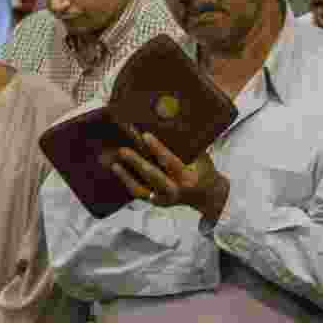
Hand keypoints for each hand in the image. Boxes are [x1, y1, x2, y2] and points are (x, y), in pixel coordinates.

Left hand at [110, 129, 229, 221]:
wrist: (208, 197)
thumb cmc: (205, 171)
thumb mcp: (204, 158)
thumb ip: (192, 145)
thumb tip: (178, 120)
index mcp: (188, 177)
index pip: (170, 162)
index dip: (157, 148)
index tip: (145, 135)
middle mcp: (175, 190)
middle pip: (152, 175)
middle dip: (137, 163)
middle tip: (122, 150)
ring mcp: (164, 198)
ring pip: (142, 189)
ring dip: (127, 176)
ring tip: (114, 164)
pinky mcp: (157, 202)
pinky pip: (139, 194)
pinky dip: (128, 182)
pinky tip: (117, 170)